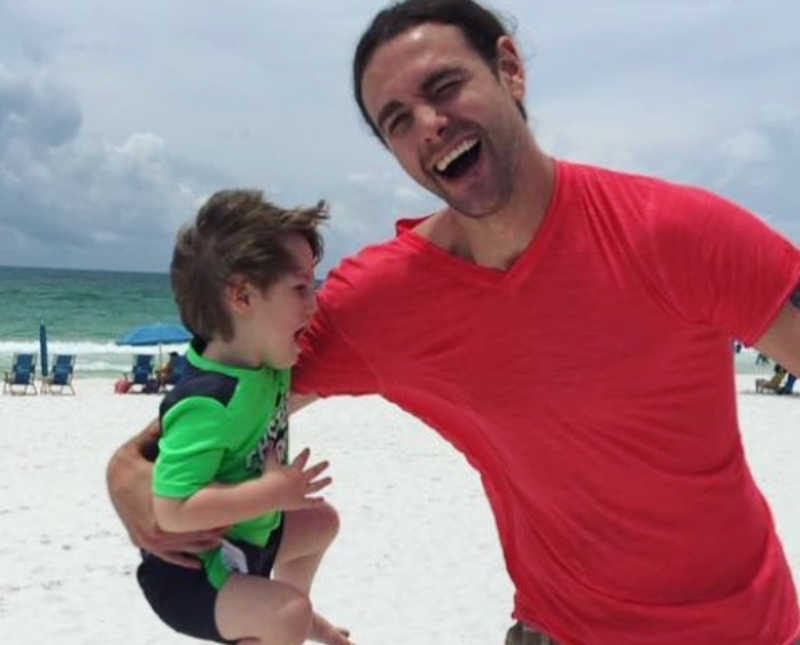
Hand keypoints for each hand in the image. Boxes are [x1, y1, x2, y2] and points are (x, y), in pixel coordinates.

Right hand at [106, 422, 225, 567]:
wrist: (108, 481)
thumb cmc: (127, 463)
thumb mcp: (142, 446)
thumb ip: (163, 434)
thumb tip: (180, 417)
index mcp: (158, 504)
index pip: (193, 514)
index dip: (214, 514)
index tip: (232, 511)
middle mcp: (154, 526)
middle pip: (191, 532)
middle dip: (213, 528)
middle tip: (234, 523)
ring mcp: (148, 538)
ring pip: (184, 546)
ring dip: (204, 543)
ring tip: (224, 536)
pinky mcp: (144, 543)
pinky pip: (168, 556)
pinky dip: (184, 559)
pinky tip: (198, 563)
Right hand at [261, 447, 331, 510]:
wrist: (269, 495)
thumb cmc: (269, 478)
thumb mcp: (270, 464)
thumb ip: (272, 454)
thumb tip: (270, 444)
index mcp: (295, 470)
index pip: (301, 459)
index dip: (305, 454)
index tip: (308, 450)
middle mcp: (301, 480)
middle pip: (314, 472)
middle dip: (321, 466)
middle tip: (327, 462)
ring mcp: (302, 491)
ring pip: (316, 486)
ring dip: (324, 482)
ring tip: (330, 479)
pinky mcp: (300, 502)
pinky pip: (310, 502)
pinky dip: (317, 501)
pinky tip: (323, 499)